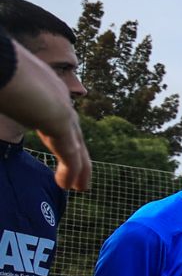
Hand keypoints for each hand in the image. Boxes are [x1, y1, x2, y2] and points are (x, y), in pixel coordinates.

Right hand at [1, 42, 89, 190]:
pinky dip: (72, 170)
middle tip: (80, 176)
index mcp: (43, 88)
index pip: (58, 118)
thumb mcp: (3, 88)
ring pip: (76, 146)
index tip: (63, 153)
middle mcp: (56, 98)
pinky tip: (70, 186)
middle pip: (73, 134)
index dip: (61, 138)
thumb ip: (5, 98)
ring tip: (80, 187)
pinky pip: (70, 152)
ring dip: (80, 168)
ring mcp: (60, 109)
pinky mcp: (59, 120)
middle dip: (78, 156)